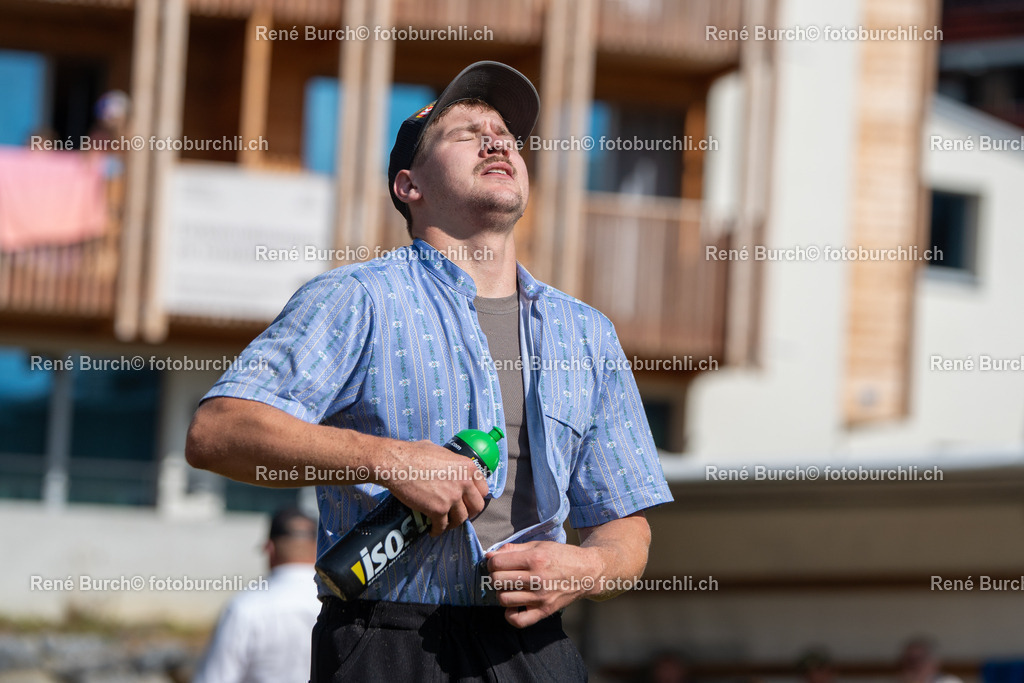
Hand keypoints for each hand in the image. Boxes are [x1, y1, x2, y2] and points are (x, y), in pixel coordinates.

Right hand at [376, 439, 488, 536]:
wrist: (397, 464)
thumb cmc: (414, 453)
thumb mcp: (440, 451)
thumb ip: (450, 462)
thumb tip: (447, 464)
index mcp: (468, 467)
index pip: (483, 489)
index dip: (476, 497)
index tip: (469, 502)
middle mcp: (464, 483)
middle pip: (477, 507)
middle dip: (469, 513)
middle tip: (460, 515)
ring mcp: (452, 498)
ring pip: (461, 519)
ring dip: (453, 523)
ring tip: (445, 524)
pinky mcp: (438, 510)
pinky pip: (442, 526)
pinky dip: (437, 530)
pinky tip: (432, 531)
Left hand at [485, 540, 601, 627]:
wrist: (587, 572)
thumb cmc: (562, 556)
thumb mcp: (539, 545)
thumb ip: (513, 549)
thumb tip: (490, 555)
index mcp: (535, 559)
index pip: (497, 563)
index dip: (492, 561)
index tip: (497, 562)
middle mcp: (537, 579)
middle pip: (497, 581)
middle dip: (495, 576)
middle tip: (502, 574)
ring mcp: (541, 597)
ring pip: (504, 599)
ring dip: (502, 592)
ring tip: (509, 587)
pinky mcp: (545, 611)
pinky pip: (518, 620)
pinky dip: (510, 614)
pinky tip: (514, 604)